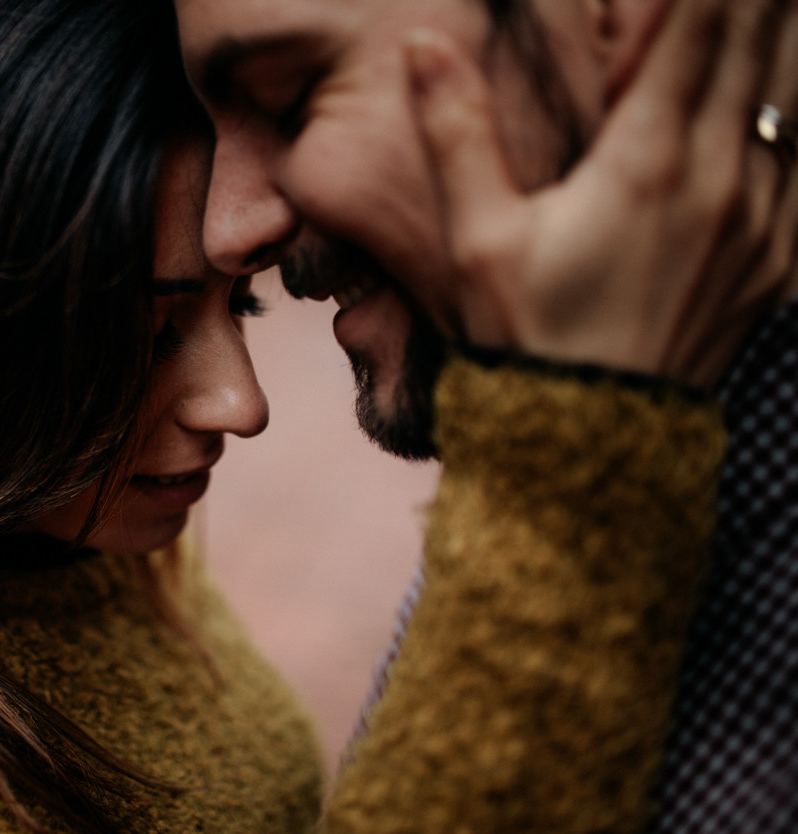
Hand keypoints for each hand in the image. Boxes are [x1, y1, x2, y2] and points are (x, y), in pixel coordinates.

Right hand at [405, 0, 797, 388]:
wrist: (593, 441)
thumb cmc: (527, 337)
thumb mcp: (476, 237)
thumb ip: (456, 130)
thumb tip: (423, 45)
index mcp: (647, 160)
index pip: (696, 27)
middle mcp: (721, 179)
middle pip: (754, 48)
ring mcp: (759, 221)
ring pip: (781, 102)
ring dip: (770, 47)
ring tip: (764, 14)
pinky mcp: (774, 260)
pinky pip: (794, 165)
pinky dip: (780, 120)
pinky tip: (766, 105)